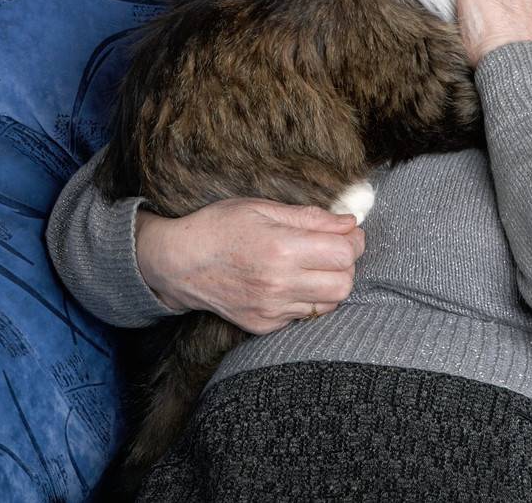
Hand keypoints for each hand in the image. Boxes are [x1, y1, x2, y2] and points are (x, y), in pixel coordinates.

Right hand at [135, 198, 365, 333]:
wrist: (178, 262)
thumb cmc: (219, 226)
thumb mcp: (263, 207)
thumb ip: (310, 217)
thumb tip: (349, 222)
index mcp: (282, 248)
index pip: (344, 253)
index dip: (353, 240)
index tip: (346, 232)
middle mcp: (279, 283)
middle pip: (344, 284)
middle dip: (346, 265)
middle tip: (333, 250)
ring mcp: (271, 309)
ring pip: (328, 304)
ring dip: (330, 284)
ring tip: (312, 266)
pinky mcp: (263, 325)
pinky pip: (303, 316)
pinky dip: (306, 299)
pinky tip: (289, 282)